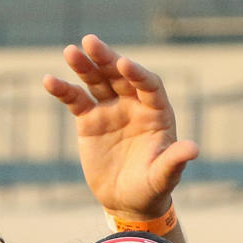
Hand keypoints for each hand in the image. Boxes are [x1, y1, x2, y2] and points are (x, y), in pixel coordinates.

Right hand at [44, 34, 196, 220]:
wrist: (127, 200)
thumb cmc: (151, 188)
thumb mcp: (163, 176)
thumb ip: (175, 160)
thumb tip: (193, 149)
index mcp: (157, 112)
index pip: (148, 85)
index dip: (137, 74)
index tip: (124, 64)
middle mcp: (134, 105)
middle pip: (120, 75)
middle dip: (106, 58)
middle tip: (91, 42)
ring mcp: (111, 110)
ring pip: (97, 82)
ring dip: (84, 66)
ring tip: (70, 51)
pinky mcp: (90, 121)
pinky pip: (76, 101)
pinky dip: (63, 90)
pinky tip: (49, 80)